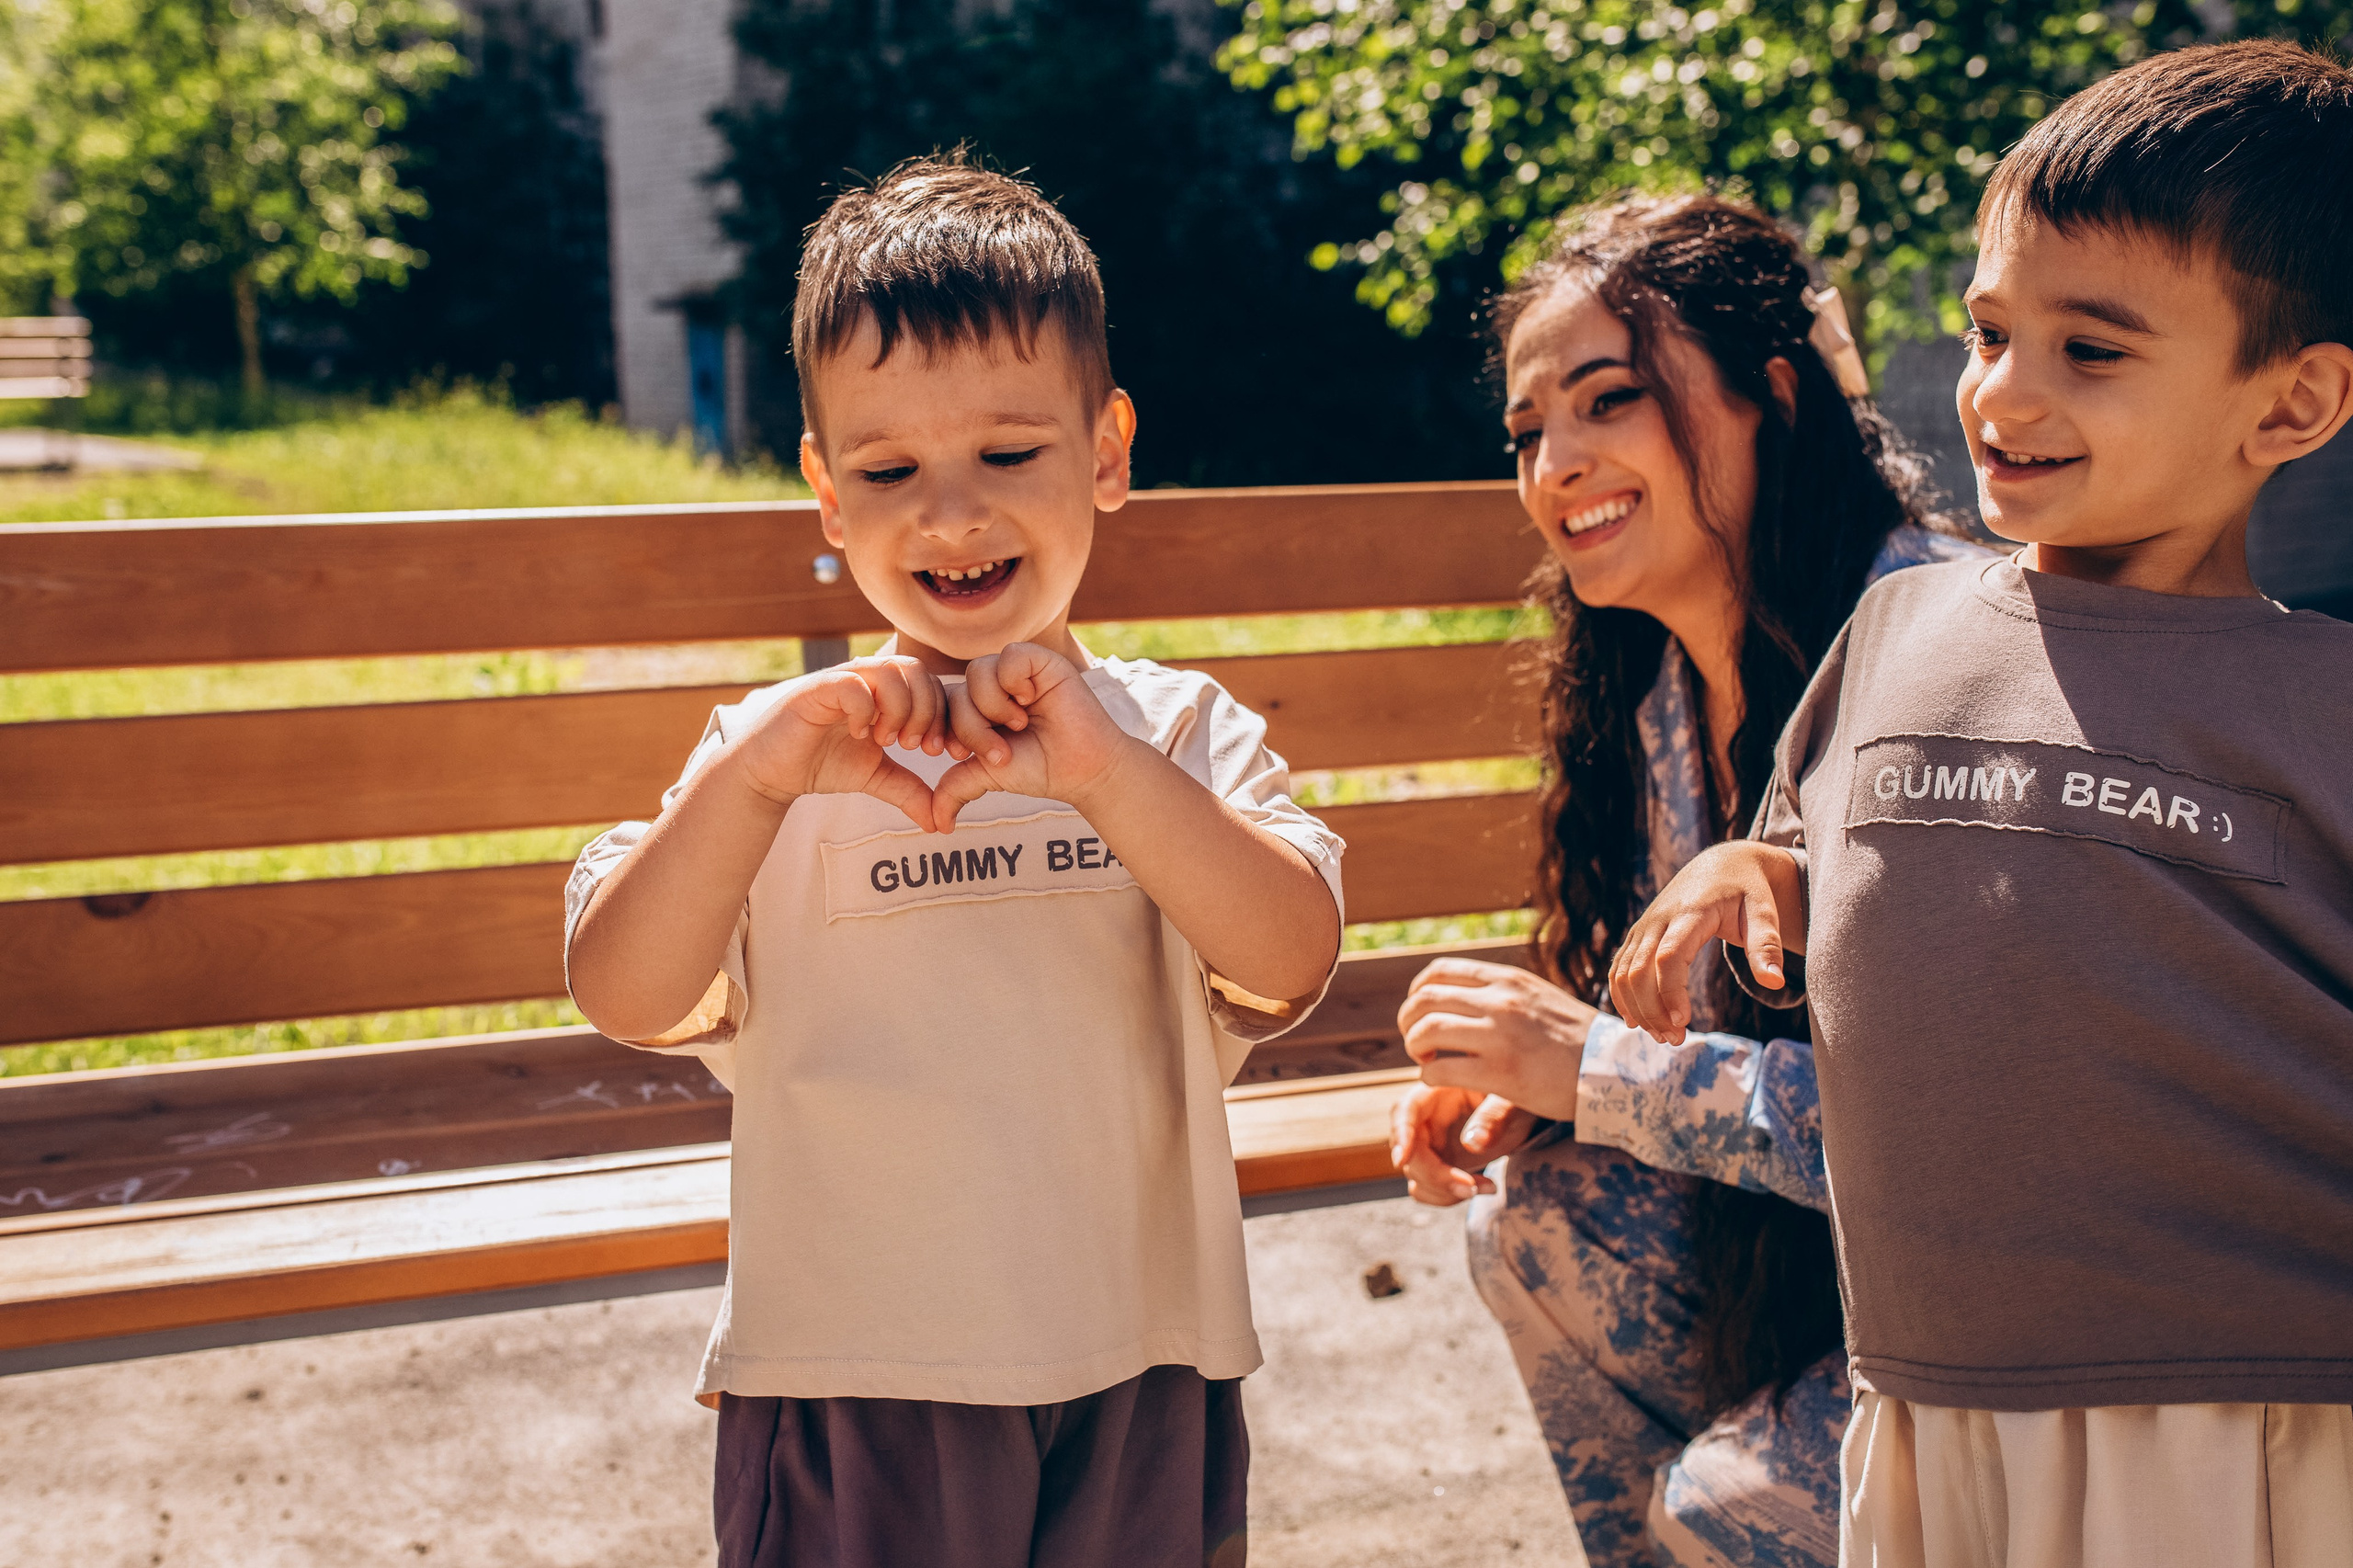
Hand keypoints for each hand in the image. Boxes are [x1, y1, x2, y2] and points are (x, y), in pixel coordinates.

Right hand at [732, 655, 963, 831]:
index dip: (945, 716)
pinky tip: (860, 735)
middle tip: (916, 747)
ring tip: (887, 741)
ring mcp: (842, 680)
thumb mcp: (876, 777)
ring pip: (890, 671)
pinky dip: (866, 711)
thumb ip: (909, 791)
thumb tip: (942, 822)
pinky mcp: (817, 689)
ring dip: (900, 710)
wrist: (773, 772)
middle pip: (917, 670)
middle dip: (927, 711)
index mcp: (885, 693)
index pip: (931, 684)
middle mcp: (866, 679)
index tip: (943, 753)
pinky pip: (853, 685)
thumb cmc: (822, 764)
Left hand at [933, 643, 1135, 826]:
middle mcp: (991, 685)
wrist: (1083, 768)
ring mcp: (1014, 671)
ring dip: (994, 706)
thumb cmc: (1040, 768)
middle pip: (957, 691)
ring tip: (1021, 723)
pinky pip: (1009, 655)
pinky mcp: (1039, 660)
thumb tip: (938, 824)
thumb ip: (956, 788)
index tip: (964, 754)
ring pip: (978, 672)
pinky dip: (1014, 681)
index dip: (949, 730)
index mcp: (974, 707)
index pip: (941, 707)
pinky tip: (1031, 699)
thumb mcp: (989, 775)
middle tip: (1002, 751)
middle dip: (973, 729)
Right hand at [1390, 1084, 1538, 1204]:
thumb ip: (1494, 1117)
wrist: (1525, 1114)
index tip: (1402, 1159)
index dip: (1400, 1133)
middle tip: (1470, 1188)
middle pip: (1409, 1150)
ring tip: (1487, 1187)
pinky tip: (1483, 1188)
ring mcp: (1430, 1143)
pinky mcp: (1439, 1164)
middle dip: (1434, 1175)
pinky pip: (1427, 1187)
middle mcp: (1427, 1117)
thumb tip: (1472, 1143)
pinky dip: (1448, 1196)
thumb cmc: (1519, 1097)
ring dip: (1444, 1190)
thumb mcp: (1512, 1102)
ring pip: (1415, 1174)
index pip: (1406, 1109)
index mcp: (1438, 1091)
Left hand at [1396, 957, 1597, 1120]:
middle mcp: (1500, 1000)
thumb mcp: (1537, 997)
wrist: (1614, 1070)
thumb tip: (1466, 993)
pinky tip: (1442, 1081)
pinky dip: (1430, 1077)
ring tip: (1427, 1061)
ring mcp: (1498, 1035)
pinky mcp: (1499, 1072)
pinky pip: (1439, 1071)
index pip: (1438, 971)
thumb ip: (1502, 992)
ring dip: (1415, 1048)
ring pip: (1425, 1032)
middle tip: (1417, 1042)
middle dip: (1409, 1022)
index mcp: (1507, 980)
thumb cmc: (1575, 1040)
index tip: (1421, 1012)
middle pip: (1424, 1000)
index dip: (1418, 993)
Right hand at [1608, 840, 1803, 1043]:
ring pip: (1623, 973)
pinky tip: (1637, 1022)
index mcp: (1690, 912)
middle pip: (1639, 971)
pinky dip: (1622, 997)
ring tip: (1664, 1036)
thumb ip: (1767, 946)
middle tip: (1676, 1040)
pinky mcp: (1638, 935)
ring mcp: (1644, 926)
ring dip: (1637, 1009)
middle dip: (1652, 1010)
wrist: (1722, 864)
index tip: (1683, 1022)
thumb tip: (1775, 983)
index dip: (1670, 991)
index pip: (1668, 956)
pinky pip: (1619, 969)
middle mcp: (1659, 919)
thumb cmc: (1747, 890)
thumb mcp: (1764, 912)